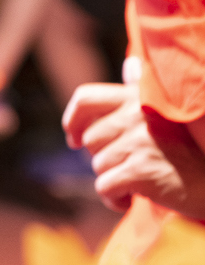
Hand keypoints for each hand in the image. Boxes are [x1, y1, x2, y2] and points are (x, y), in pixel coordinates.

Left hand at [63, 83, 204, 218]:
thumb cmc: (195, 151)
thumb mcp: (169, 114)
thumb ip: (142, 93)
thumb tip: (130, 65)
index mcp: (139, 98)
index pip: (86, 98)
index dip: (72, 119)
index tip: (73, 138)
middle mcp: (137, 115)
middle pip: (90, 139)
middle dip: (104, 158)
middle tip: (130, 167)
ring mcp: (139, 141)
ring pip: (98, 166)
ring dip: (114, 180)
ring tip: (141, 182)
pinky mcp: (141, 170)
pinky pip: (105, 188)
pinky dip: (115, 199)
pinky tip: (137, 197)